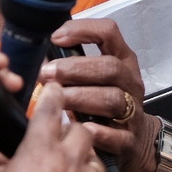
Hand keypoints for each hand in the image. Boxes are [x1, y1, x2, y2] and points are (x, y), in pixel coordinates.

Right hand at [0, 85, 106, 171]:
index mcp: (40, 146)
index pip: (51, 108)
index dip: (54, 94)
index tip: (56, 88)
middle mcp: (68, 159)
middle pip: (82, 131)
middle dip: (74, 130)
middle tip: (62, 137)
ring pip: (95, 162)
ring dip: (85, 163)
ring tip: (72, 171)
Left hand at [43, 18, 160, 171]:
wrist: (134, 141)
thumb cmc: (102, 103)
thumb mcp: (92, 79)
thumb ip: (71, 66)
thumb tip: (37, 56)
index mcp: (122, 59)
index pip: (109, 32)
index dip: (82, 30)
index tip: (55, 37)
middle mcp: (130, 82)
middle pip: (110, 67)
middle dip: (75, 69)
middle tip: (46, 74)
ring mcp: (133, 111)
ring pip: (112, 98)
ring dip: (81, 97)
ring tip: (57, 100)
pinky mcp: (129, 139)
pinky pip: (117, 135)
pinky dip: (99, 132)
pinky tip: (81, 129)